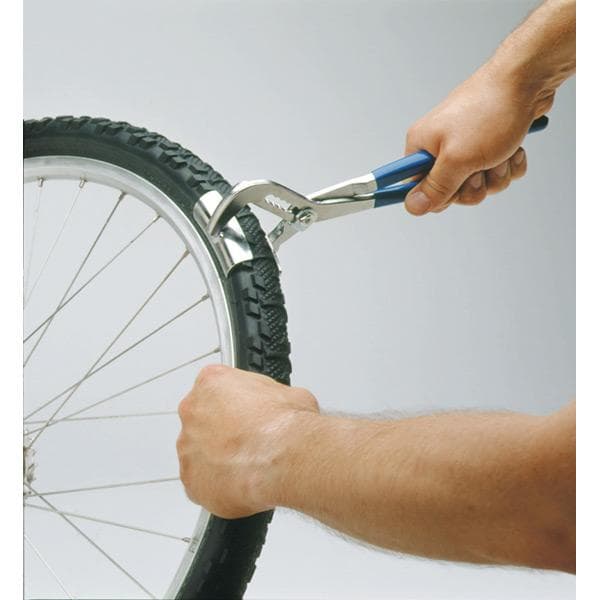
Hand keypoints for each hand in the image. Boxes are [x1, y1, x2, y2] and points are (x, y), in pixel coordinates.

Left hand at [177, 364, 318, 518]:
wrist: (284, 457)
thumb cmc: (285, 424)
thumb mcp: (288, 393)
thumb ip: (268, 398)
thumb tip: (278, 409)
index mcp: (211, 383)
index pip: (214, 389)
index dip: (233, 405)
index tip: (244, 415)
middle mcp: (193, 412)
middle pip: (202, 422)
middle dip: (222, 433)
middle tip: (247, 442)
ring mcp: (188, 448)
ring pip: (200, 455)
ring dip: (219, 461)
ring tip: (249, 466)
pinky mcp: (192, 481)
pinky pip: (202, 484)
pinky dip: (219, 487)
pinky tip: (243, 484)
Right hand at [404, 63, 553, 215]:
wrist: (527, 79)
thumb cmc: (490, 110)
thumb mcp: (458, 159)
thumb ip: (435, 187)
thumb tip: (412, 207)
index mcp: (422, 146)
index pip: (416, 188)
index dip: (437, 196)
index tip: (453, 188)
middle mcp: (440, 147)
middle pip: (450, 192)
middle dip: (473, 186)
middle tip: (480, 168)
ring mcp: (466, 146)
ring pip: (478, 184)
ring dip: (495, 175)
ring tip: (501, 153)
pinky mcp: (489, 144)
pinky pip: (496, 172)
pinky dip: (509, 165)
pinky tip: (513, 148)